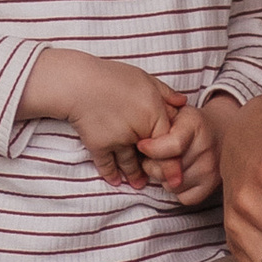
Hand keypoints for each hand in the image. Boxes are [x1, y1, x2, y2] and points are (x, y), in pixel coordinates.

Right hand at [22, 48, 184, 191]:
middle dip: (155, 171)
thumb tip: (183, 102)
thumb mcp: (145, 78)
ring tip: (138, 184)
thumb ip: (165, 93)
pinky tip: (115, 181)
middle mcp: (139, 132)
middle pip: (151, 157)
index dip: (174, 162)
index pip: (171, 143)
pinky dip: (111, 174)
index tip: (177, 179)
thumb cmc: (112, 76)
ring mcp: (118, 141)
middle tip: (163, 184)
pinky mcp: (99, 146)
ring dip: (134, 176)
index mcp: (154, 115)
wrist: (78, 82)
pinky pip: (107, 165)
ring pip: (129, 164)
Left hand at [135, 98, 219, 206]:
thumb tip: (141, 142)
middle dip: (152, 164)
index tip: (141, 146)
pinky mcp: (212, 185)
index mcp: (195, 125)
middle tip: (153, 156)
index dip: (152, 149)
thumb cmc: (188, 122)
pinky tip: (178, 175)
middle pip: (168, 169)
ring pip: (172, 186)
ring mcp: (211, 169)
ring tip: (167, 164)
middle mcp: (206, 148)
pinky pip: (184, 198)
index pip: (174, 146)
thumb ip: (157, 118)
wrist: (219, 130)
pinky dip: (177, 190)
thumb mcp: (173, 110)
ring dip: (164, 178)